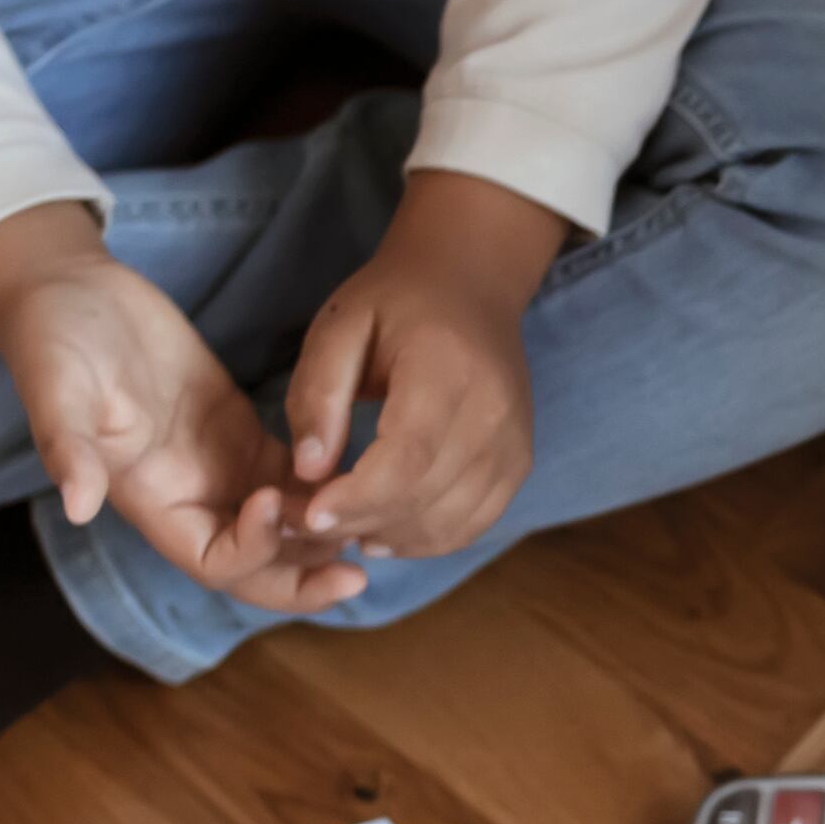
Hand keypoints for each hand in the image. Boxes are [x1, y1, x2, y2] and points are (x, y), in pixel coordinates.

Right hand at [0, 205, 364, 613]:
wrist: (71, 292)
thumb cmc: (55, 339)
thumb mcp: (55, 387)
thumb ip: (65, 445)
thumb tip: (77, 504)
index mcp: (148, 500)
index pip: (209, 559)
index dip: (249, 550)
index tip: (274, 501)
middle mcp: (187, 497)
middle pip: (255, 563)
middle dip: (302, 577)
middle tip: (357, 575)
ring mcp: (217, 467)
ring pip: (282, 526)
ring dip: (323, 533)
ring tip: (374, 523)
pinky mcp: (239, 432)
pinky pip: (292, 476)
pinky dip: (325, 485)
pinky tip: (364, 476)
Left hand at [281, 169, 564, 556]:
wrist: (472, 283)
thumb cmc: (396, 301)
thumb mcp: (340, 327)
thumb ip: (318, 394)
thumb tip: (310, 471)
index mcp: (449, 370)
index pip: (408, 457)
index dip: (358, 497)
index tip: (309, 514)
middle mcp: (495, 413)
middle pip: (426, 497)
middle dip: (360, 521)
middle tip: (305, 523)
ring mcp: (515, 444)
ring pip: (449, 523)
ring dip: (389, 536)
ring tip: (340, 527)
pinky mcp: (519, 464)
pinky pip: (472, 524)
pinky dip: (423, 540)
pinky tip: (382, 531)